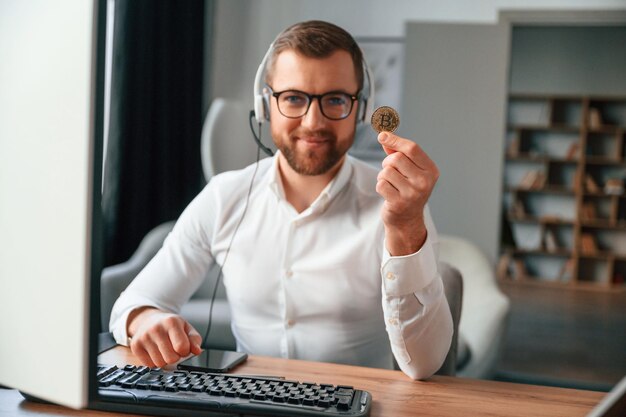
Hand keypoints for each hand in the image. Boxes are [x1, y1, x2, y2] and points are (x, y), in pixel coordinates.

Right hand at [127, 307, 202, 367]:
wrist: (149, 320)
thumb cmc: (171, 326)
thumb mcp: (186, 328)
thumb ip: (195, 339)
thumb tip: (197, 351)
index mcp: (171, 322)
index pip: (182, 347)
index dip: (185, 351)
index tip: (183, 347)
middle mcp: (156, 328)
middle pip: (171, 358)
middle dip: (175, 357)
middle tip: (173, 349)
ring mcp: (144, 337)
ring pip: (160, 363)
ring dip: (164, 360)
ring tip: (164, 349)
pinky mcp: (135, 346)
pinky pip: (149, 365)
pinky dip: (154, 361)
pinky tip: (155, 351)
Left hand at [376, 132, 438, 255]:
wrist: (407, 219)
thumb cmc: (407, 189)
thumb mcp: (409, 170)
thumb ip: (398, 152)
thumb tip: (384, 136)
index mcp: (431, 171)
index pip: (412, 148)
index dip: (395, 140)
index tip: (382, 135)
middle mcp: (425, 182)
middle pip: (397, 158)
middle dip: (387, 162)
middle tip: (390, 171)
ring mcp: (413, 194)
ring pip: (386, 171)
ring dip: (382, 175)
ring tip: (390, 183)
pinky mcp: (399, 203)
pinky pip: (381, 184)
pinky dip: (380, 186)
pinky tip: (387, 192)